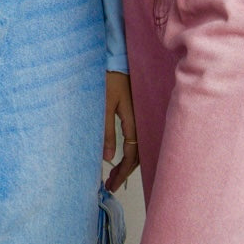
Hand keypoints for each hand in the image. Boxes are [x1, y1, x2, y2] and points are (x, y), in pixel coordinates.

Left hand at [103, 70, 138, 191]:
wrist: (117, 59)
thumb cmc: (109, 79)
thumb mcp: (103, 106)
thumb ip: (106, 132)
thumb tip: (108, 158)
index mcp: (133, 121)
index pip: (131, 154)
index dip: (122, 172)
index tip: (112, 185)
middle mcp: (140, 121)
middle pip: (137, 153)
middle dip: (125, 171)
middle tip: (111, 184)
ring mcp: (140, 117)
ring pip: (138, 146)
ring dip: (128, 162)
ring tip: (115, 174)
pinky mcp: (137, 112)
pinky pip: (137, 137)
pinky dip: (131, 150)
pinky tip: (122, 155)